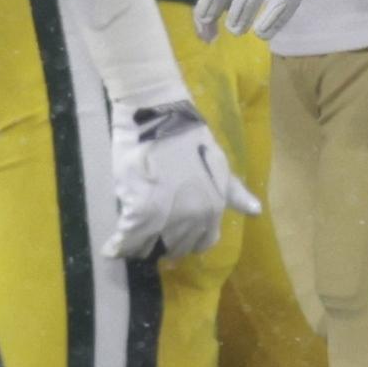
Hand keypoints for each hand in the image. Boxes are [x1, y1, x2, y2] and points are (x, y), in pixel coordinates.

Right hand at [98, 96, 259, 262]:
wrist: (158, 117)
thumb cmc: (189, 138)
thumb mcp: (218, 166)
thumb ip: (233, 193)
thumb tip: (256, 211)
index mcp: (213, 210)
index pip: (201, 242)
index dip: (186, 242)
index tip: (172, 238)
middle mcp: (192, 218)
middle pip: (175, 247)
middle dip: (161, 246)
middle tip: (146, 241)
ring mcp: (166, 216)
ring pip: (150, 245)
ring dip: (138, 248)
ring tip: (127, 246)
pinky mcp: (139, 209)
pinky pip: (128, 236)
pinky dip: (118, 245)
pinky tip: (111, 249)